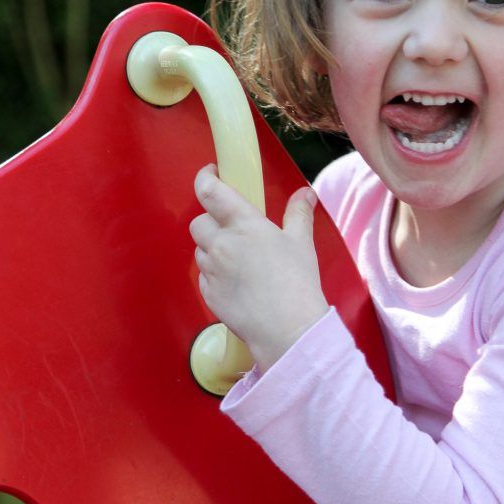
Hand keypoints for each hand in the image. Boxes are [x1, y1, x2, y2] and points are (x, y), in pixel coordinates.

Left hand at [189, 164, 329, 372]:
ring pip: (200, 251)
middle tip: (232, 229)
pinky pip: (204, 276)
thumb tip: (305, 193)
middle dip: (211, 221)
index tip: (211, 174)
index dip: (205, 178)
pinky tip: (238, 283)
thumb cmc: (297, 283)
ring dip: (213, 250)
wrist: (287, 329)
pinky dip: (215, 275)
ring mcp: (211, 271)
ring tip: (239, 261)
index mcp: (244, 224)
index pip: (210, 191)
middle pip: (199, 222)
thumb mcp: (301, 243)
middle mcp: (221, 244)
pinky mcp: (208, 294)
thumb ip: (298, 213)